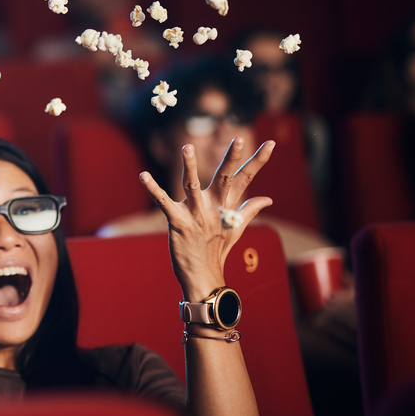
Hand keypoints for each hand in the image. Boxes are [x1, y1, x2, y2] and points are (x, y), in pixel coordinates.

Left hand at [140, 138, 274, 301]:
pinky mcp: (178, 222)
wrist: (203, 277)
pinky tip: (143, 176)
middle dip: (231, 158)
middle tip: (239, 139)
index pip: (246, 179)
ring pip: (193, 186)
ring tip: (187, 147)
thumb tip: (268, 199)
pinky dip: (152, 189)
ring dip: (190, 166)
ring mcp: (196, 215)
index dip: (258, 161)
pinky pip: (163, 202)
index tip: (271, 143)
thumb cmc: (217, 250)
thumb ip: (249, 210)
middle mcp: (214, 208)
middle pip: (225, 178)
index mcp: (227, 206)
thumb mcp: (235, 229)